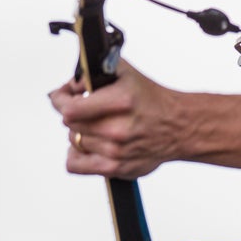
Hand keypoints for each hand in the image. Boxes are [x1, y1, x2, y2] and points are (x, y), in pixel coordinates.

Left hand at [49, 58, 182, 178]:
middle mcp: (118, 129)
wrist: (179, 127)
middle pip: (70, 124)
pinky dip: (76, 155)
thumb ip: (94, 72)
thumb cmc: (153, 101)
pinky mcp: (116, 169)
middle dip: (73, 113)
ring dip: (80, 132)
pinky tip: (89, 145)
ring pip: (73, 141)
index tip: (63, 96)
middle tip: (84, 109)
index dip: (60, 99)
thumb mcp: (126, 73)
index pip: (69, 108)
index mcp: (121, 102)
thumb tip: (70, 84)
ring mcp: (116, 152)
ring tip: (97, 126)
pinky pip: (75, 165)